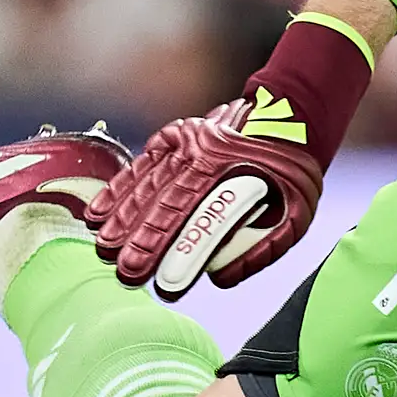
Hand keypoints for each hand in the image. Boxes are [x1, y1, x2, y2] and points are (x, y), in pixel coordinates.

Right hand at [93, 98, 329, 297]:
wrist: (292, 116)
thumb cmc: (294, 173)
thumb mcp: (298, 213)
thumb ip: (264, 249)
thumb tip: (220, 280)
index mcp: (232, 170)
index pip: (193, 217)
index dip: (172, 249)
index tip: (155, 280)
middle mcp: (203, 153)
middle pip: (164, 202)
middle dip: (140, 240)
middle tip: (122, 272)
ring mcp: (187, 143)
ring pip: (146, 184)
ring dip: (122, 217)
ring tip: (102, 247)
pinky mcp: (176, 137)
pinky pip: (142, 164)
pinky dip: (119, 188)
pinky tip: (98, 211)